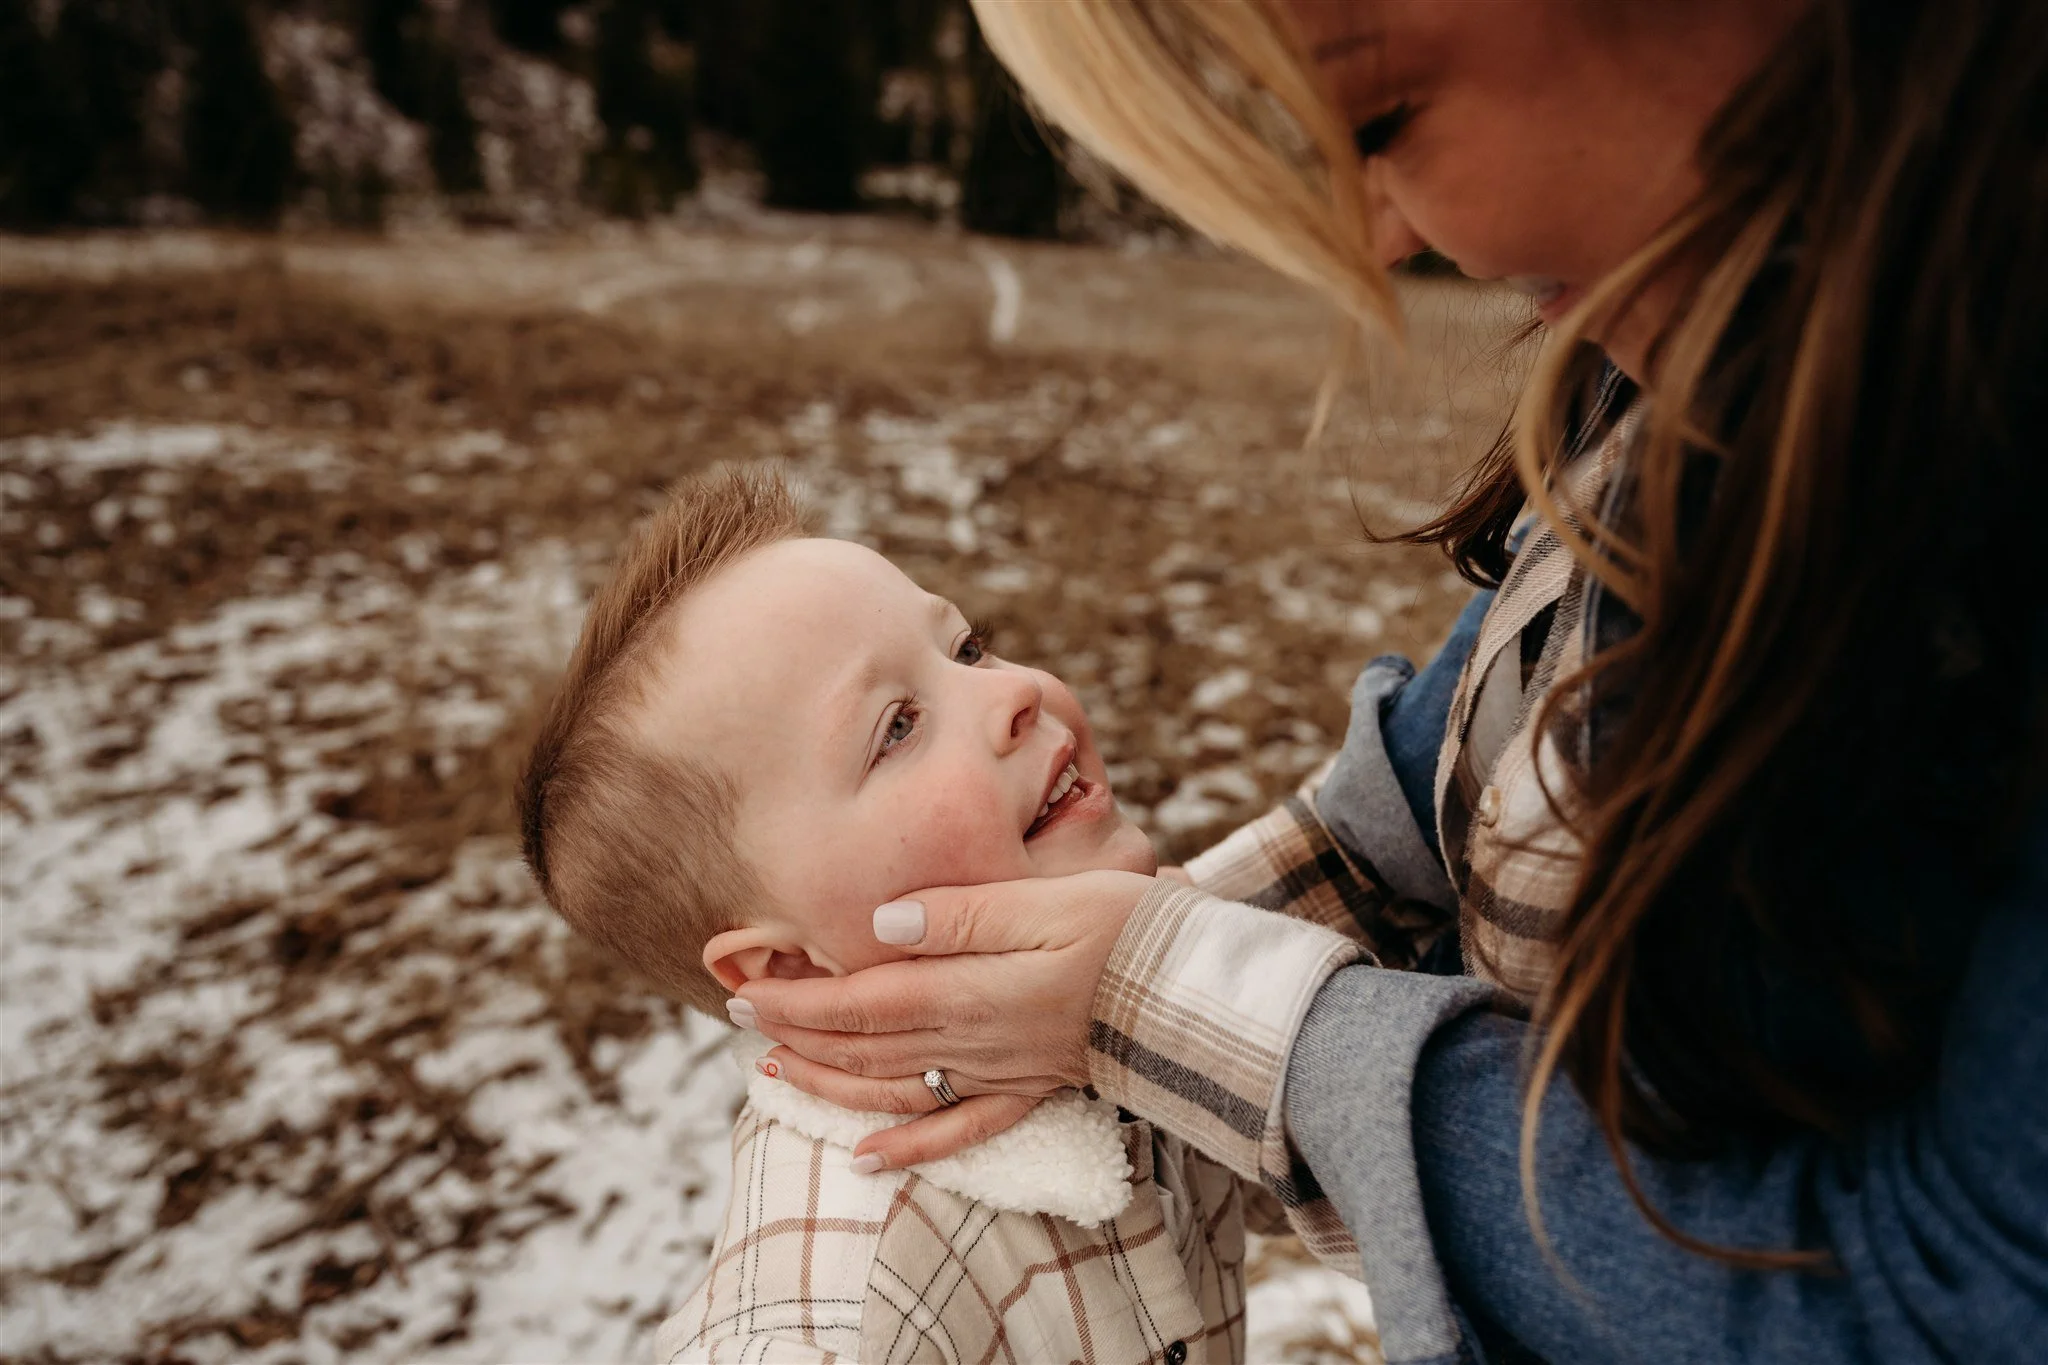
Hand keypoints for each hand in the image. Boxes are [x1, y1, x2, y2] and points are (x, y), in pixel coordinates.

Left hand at [734, 868, 1157, 1167]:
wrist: (1197, 989)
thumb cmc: (1125, 928)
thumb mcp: (1043, 900)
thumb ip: (960, 914)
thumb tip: (883, 925)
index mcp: (971, 988)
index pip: (862, 998)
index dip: (799, 998)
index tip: (745, 987)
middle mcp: (976, 1040)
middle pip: (867, 1045)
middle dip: (798, 1033)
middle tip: (741, 1021)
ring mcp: (1002, 1072)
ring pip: (897, 1089)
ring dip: (833, 1083)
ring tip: (780, 1071)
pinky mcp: (1032, 1088)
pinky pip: (959, 1130)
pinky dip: (909, 1146)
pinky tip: (869, 1157)